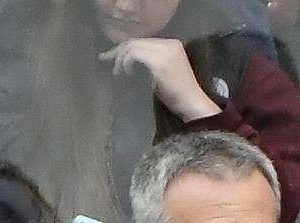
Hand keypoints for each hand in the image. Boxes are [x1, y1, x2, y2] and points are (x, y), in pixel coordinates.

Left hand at [100, 37, 217, 119]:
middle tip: (106, 60)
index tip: (112, 58)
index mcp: (172, 44)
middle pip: (136, 41)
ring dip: (121, 59)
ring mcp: (164, 51)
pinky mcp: (158, 62)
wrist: (193, 105)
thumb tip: (129, 61)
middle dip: (118, 51)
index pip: (143, 41)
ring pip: (133, 46)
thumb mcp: (163, 72)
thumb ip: (150, 62)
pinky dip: (126, 62)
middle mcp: (169, 44)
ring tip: (118, 72)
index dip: (125, 48)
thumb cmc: (179, 95)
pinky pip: (134, 55)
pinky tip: (126, 73)